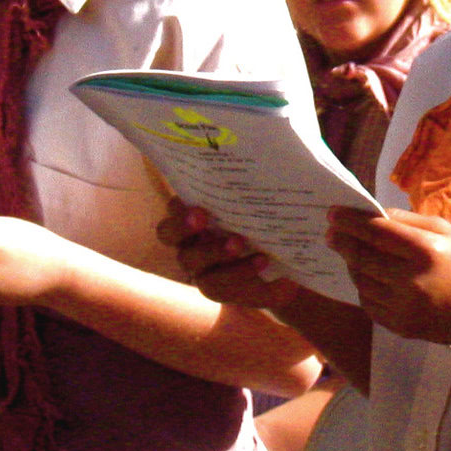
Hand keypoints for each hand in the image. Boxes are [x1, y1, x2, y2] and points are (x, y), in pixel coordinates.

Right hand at [156, 198, 297, 310]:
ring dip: (215, 251)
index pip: (173, 208)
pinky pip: (221, 285)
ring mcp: (200, 268)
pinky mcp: (217, 290)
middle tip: (203, 218)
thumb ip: (250, 192)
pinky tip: (262, 262)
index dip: (178, 208)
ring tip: (240, 242)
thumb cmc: (264, 225)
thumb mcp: (257, 207)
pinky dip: (242, 272)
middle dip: (182, 225)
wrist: (282, 267)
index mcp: (193, 217)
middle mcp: (189, 242)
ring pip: (193, 261)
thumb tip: (267, 160)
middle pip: (167, 234)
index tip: (199, 206)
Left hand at [327, 206, 450, 344]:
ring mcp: (405, 307)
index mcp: (425, 250)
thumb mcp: (447, 231)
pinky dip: (364, 289)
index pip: (375, 232)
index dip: (350, 221)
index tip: (332, 213)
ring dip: (352, 265)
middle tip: (331, 233)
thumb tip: (377, 213)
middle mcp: (411, 279)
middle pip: (362, 257)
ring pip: (362, 282)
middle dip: (341, 242)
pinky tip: (367, 279)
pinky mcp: (402, 327)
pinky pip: (370, 305)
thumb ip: (410, 220)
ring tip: (351, 255)